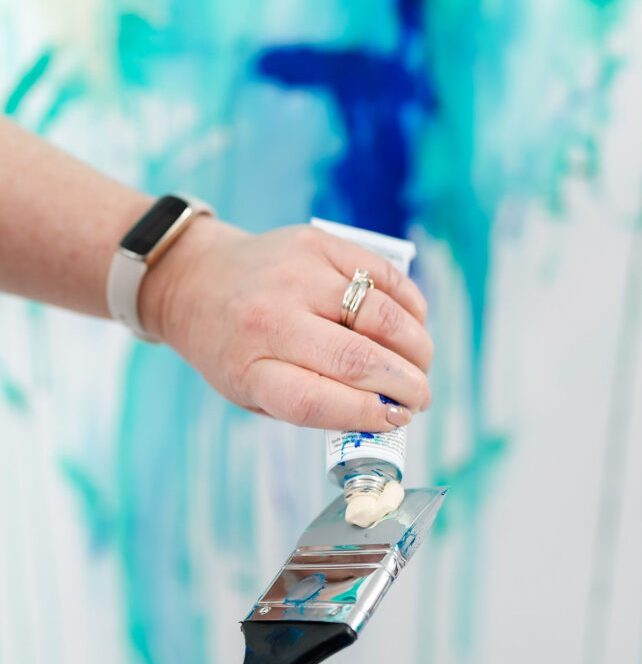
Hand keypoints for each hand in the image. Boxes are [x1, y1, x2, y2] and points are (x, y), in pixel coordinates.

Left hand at [139, 220, 432, 430]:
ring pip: (380, 315)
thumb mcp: (254, 391)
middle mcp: (270, 318)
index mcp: (249, 368)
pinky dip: (409, 305)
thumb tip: (388, 412)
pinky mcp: (317, 243)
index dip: (367, 415)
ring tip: (419, 367)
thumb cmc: (235, 349)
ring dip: (415, 347)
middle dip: (405, 386)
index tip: (396, 421)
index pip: (314, 401)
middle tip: (420, 399)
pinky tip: (412, 326)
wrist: (198, 279)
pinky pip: (382, 274)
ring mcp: (295, 274)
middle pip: (356, 360)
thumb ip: (312, 405)